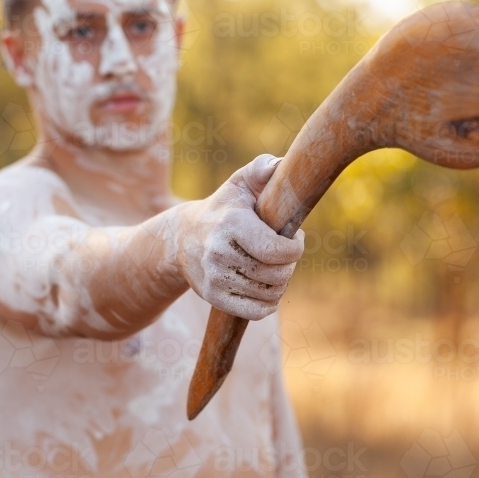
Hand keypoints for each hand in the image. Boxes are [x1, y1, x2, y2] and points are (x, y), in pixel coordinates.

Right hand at [178, 154, 304, 319]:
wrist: (183, 237)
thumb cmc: (224, 207)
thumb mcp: (240, 183)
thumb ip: (262, 169)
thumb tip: (278, 166)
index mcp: (231, 223)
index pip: (277, 250)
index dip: (296, 248)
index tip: (295, 238)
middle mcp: (220, 252)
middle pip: (277, 274)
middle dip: (290, 265)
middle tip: (284, 253)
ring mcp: (215, 277)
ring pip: (269, 294)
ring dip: (280, 283)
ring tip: (274, 267)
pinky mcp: (213, 297)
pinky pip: (256, 311)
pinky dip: (269, 303)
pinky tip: (267, 287)